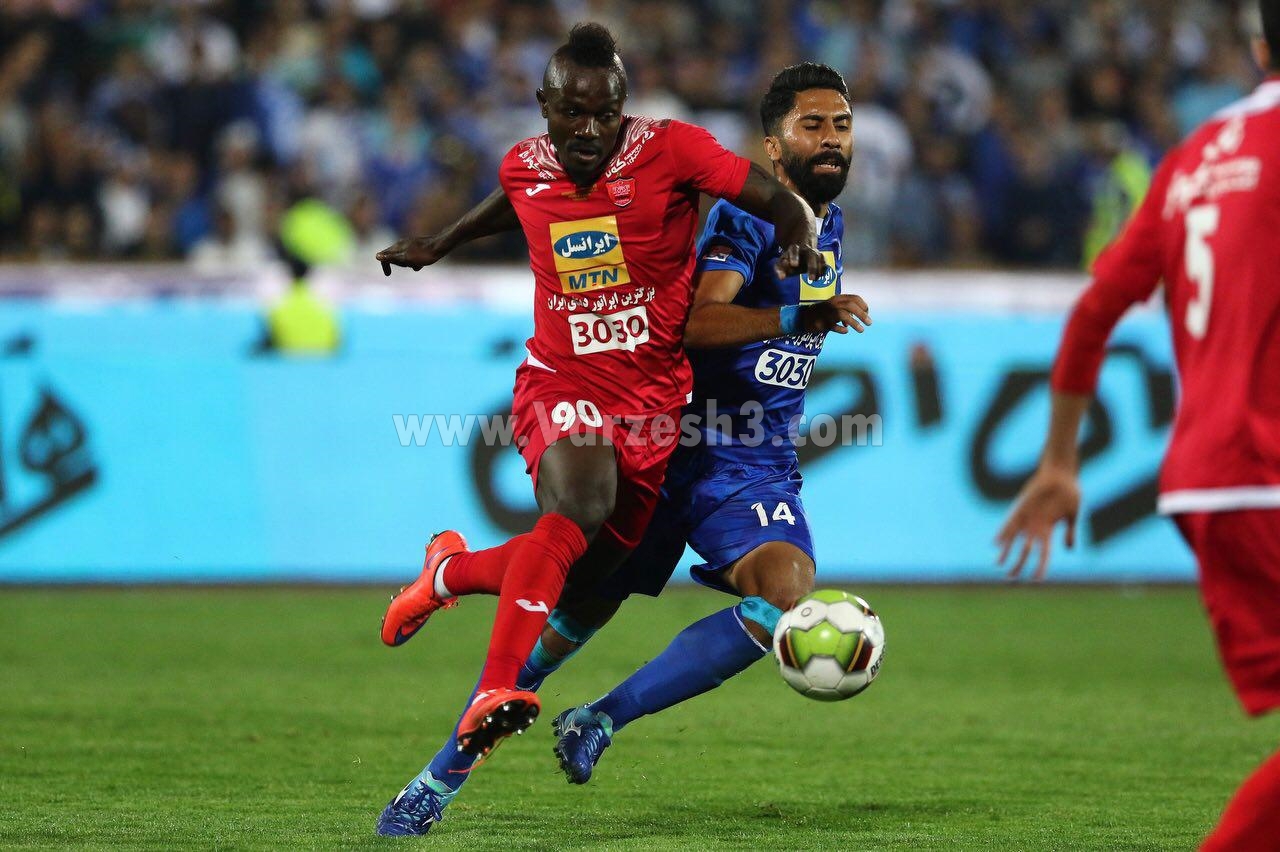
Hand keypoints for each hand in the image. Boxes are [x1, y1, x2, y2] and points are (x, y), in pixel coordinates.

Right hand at [375, 235, 449, 275]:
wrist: (441, 246)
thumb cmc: (423, 254)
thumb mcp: (406, 258)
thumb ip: (392, 257)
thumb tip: (376, 256)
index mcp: (398, 246)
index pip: (384, 254)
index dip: (385, 265)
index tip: (388, 275)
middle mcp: (402, 243)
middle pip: (394, 256)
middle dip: (399, 264)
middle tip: (408, 265)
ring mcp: (411, 245)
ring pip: (404, 257)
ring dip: (407, 264)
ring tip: (416, 264)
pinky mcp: (419, 247)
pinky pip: (413, 257)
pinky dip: (415, 262)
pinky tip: (421, 265)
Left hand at [774, 244, 826, 279]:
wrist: (800, 251)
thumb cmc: (789, 260)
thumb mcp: (782, 262)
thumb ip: (780, 269)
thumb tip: (781, 278)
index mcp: (794, 248)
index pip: (794, 250)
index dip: (794, 257)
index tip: (794, 265)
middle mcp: (806, 249)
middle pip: (811, 255)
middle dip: (812, 267)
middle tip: (811, 279)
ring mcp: (814, 253)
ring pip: (819, 258)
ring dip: (818, 269)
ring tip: (815, 279)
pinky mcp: (820, 257)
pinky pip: (824, 262)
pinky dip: (823, 269)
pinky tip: (821, 276)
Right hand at [800, 294, 871, 333]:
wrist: (805, 318)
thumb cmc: (824, 313)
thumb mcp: (836, 307)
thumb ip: (848, 311)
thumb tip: (860, 319)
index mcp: (837, 298)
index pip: (854, 298)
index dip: (863, 305)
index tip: (867, 313)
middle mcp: (832, 303)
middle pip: (850, 306)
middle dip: (862, 314)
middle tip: (870, 323)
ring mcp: (826, 313)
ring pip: (842, 315)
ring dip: (854, 323)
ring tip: (861, 330)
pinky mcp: (821, 323)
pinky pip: (833, 326)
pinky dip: (841, 329)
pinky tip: (845, 331)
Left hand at [995, 465, 1080, 580]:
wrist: (1061, 472)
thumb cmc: (1070, 493)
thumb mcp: (1073, 515)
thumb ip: (1070, 532)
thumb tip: (1069, 549)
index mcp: (1049, 530)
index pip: (1044, 554)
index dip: (1040, 567)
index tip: (1037, 580)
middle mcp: (1036, 526)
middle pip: (1025, 551)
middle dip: (1018, 565)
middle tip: (1010, 579)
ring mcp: (1028, 517)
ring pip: (1014, 539)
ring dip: (1007, 552)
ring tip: (998, 565)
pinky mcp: (1021, 508)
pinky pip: (1010, 523)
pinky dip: (1004, 533)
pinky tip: (996, 543)